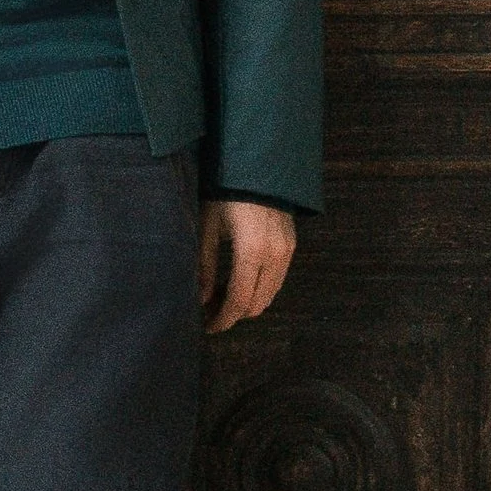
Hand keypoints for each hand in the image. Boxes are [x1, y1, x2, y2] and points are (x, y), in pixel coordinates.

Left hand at [200, 198, 295, 334]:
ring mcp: (287, 251)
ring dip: (248, 302)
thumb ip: (204, 264)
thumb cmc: (225, 191)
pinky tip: (241, 281)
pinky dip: (260, 288)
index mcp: (252, 251)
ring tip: (223, 298)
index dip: (223, 319)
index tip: (207, 327)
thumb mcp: (208, 224)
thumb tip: (200, 298)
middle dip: (234, 314)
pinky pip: (278, 279)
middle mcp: (275, 255)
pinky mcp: (291, 244)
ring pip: (270, 294)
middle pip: (257, 303)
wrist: (256, 164)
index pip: (238, 300)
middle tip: (211, 313)